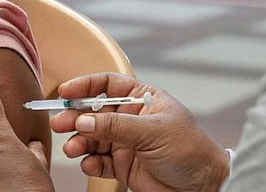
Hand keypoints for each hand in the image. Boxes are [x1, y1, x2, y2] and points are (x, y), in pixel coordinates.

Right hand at [51, 73, 228, 191]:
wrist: (205, 187)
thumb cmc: (191, 150)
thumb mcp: (153, 131)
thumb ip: (116, 126)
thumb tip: (84, 119)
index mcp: (142, 99)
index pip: (108, 84)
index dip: (85, 86)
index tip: (65, 92)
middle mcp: (131, 119)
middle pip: (94, 112)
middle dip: (76, 117)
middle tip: (60, 124)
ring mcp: (126, 143)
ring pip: (93, 137)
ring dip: (80, 142)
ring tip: (73, 148)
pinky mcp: (124, 166)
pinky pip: (99, 161)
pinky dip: (90, 163)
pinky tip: (88, 164)